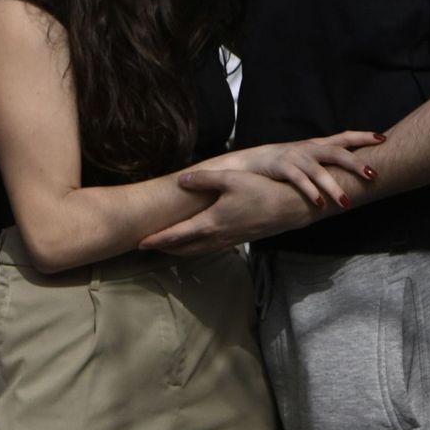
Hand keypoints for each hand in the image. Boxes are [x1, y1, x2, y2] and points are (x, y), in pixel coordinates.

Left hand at [141, 169, 316, 253]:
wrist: (290, 208)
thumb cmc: (262, 191)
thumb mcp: (232, 179)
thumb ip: (204, 179)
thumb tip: (181, 180)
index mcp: (210, 223)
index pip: (176, 235)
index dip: (156, 240)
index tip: (139, 242)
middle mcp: (216, 236)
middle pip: (183, 248)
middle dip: (164, 248)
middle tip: (148, 245)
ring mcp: (228, 240)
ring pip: (197, 250)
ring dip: (180, 249)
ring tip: (168, 245)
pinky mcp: (239, 239)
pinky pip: (210, 247)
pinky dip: (196, 247)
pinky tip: (198, 239)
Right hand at [211, 130, 382, 209]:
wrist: (247, 162)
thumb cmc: (282, 163)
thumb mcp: (306, 158)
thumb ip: (325, 162)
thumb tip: (351, 170)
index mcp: (317, 145)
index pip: (344, 137)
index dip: (363, 136)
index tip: (382, 138)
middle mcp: (309, 148)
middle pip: (337, 152)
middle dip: (356, 163)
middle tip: (374, 175)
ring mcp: (295, 157)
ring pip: (319, 171)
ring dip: (333, 187)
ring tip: (346, 202)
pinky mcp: (281, 167)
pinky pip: (298, 180)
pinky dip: (310, 192)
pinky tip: (320, 204)